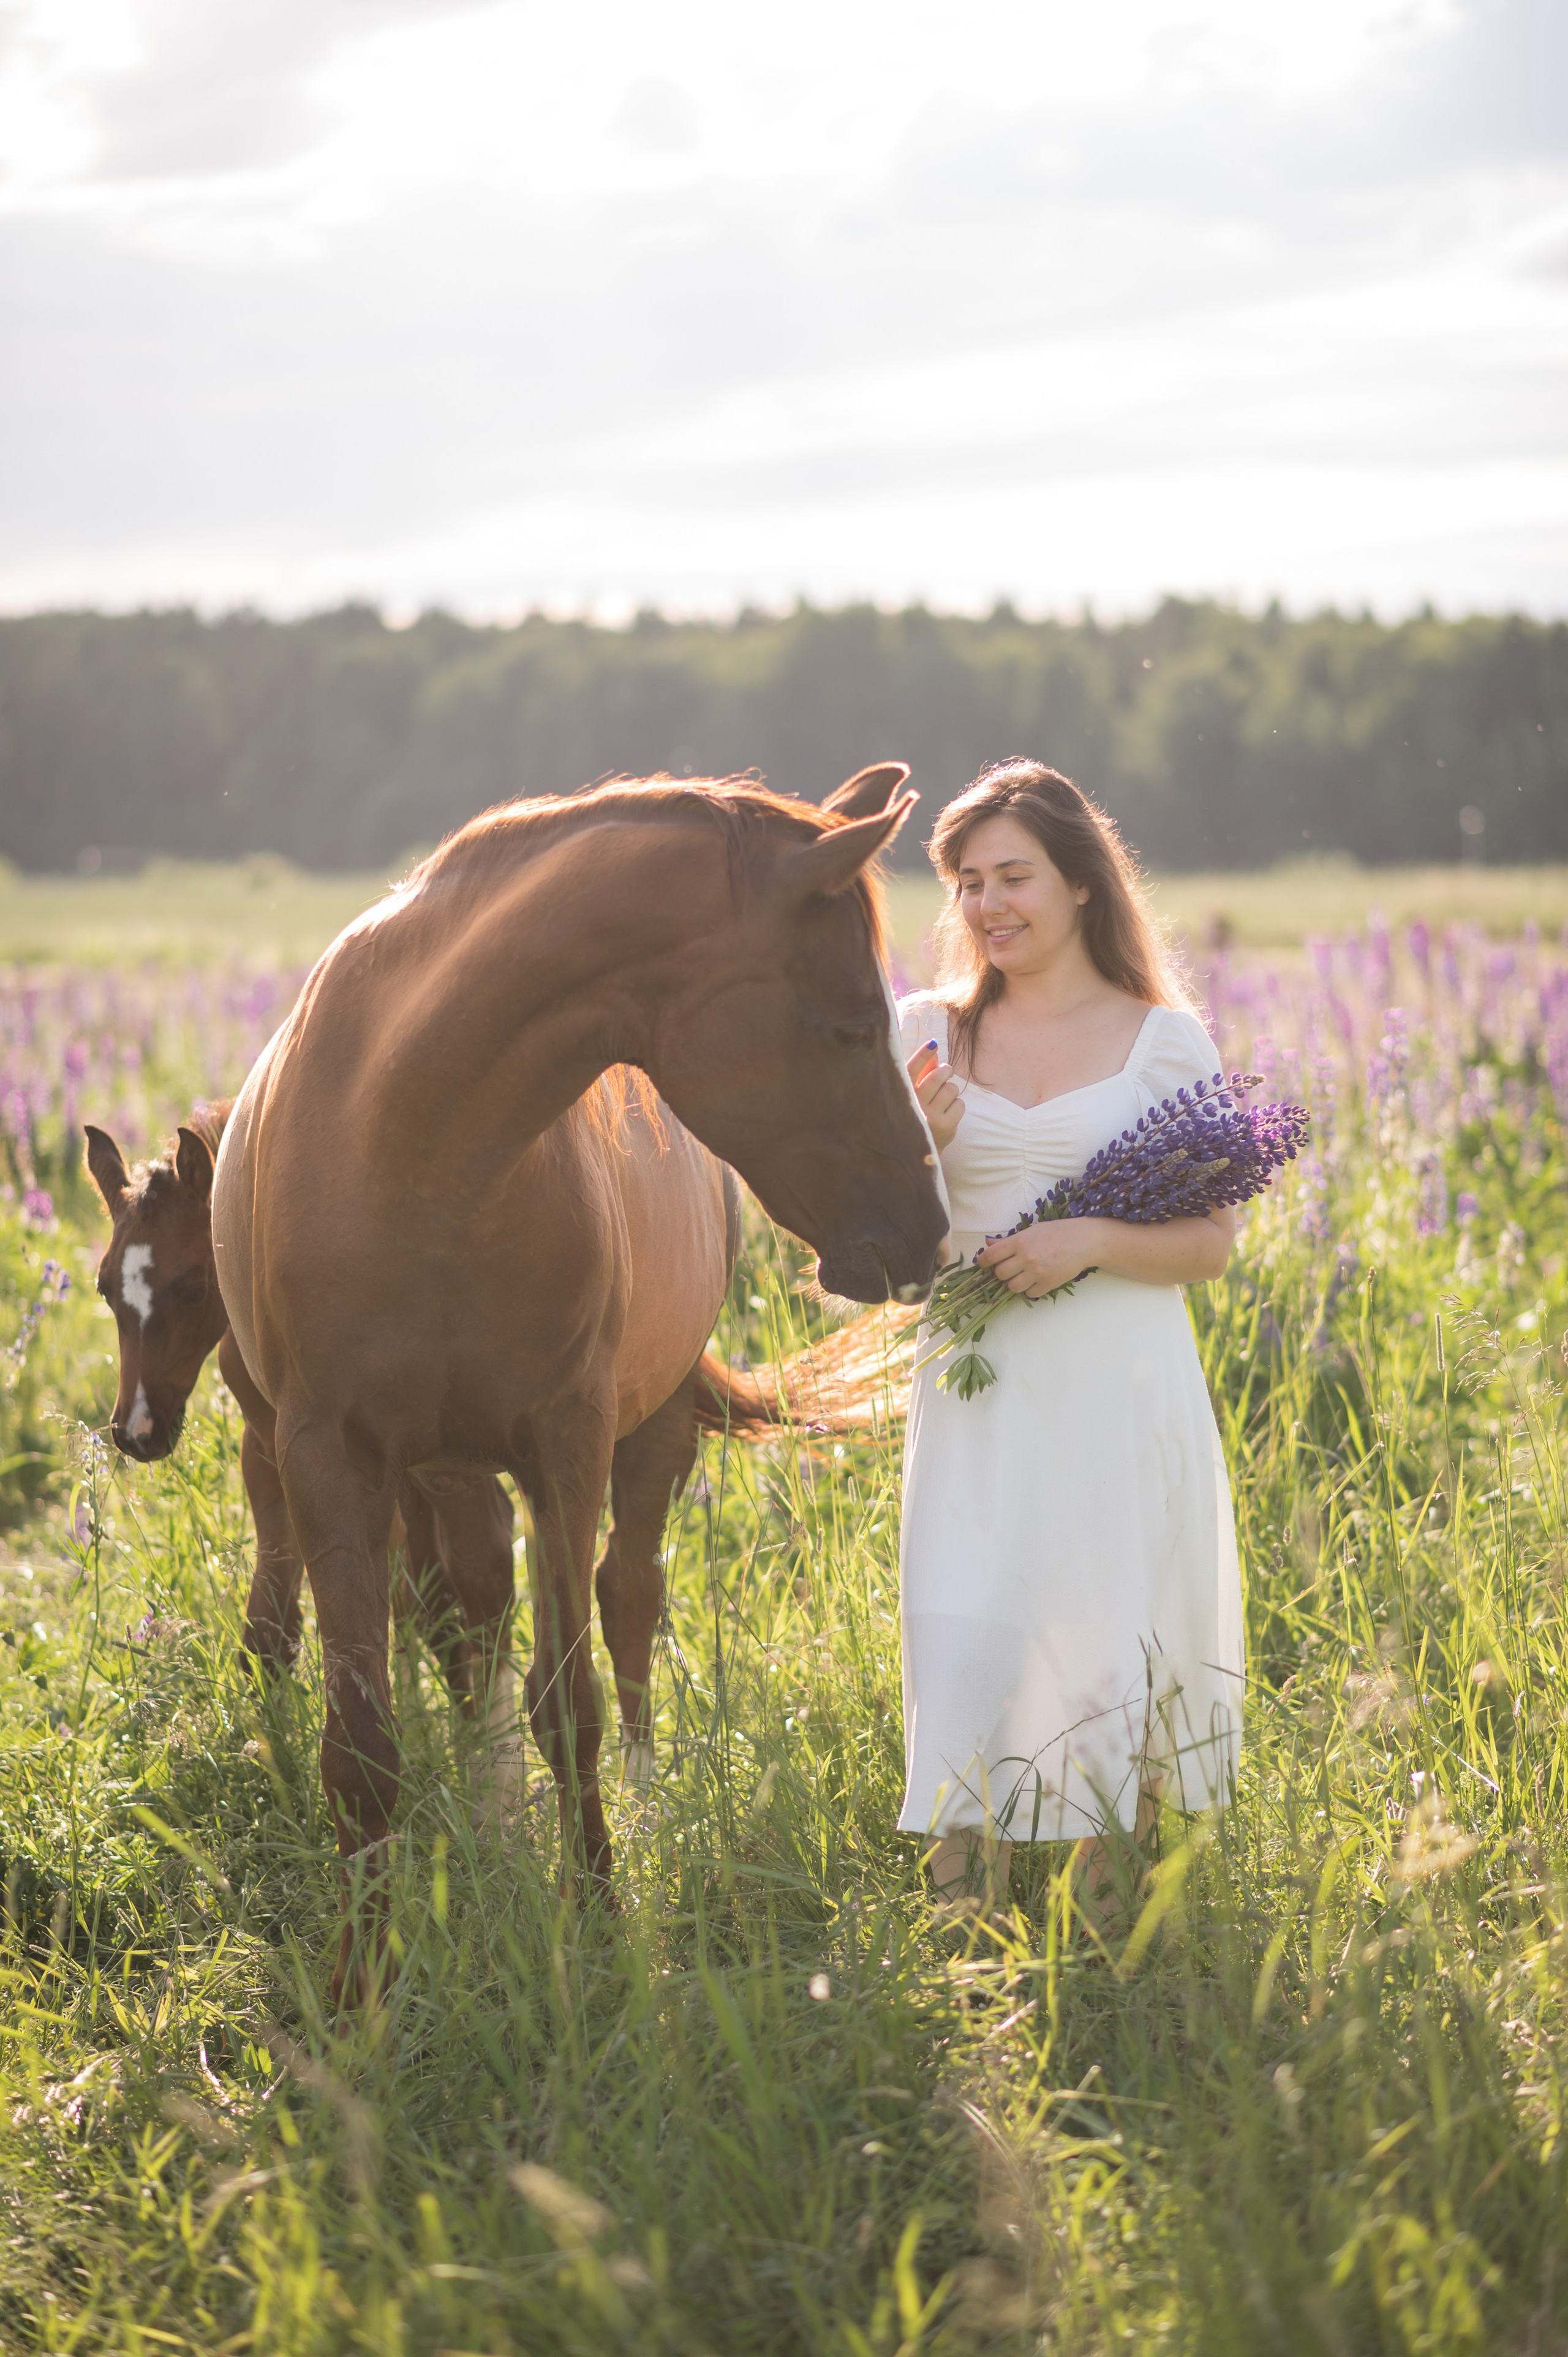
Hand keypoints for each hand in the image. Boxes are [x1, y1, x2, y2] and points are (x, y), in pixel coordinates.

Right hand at [907, 1041, 964, 1152]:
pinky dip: (957, 1106)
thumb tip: (933, 1050)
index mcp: (901, 1095)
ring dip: (951, 1091)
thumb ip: (921, 1073)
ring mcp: (930, 1117)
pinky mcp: (945, 1126)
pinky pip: (960, 1104)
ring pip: (952, 1089)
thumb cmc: (915, 1115)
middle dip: (946, 1071)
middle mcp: (913, 1105)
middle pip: (939, 1076)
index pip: (911, 1070)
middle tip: (946, 1072)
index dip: (923, 1055)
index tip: (932, 1043)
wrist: (919, 1151)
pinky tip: (948, 1114)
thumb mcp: (912, 1096)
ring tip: (943, 1100)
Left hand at [975, 1217, 1102, 1297]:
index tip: (983, 1264)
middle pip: (1000, 1274)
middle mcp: (1026, 1258)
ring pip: (1012, 1287)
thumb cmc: (1057, 1232)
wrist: (1084, 1241)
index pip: (991, 1255)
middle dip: (1001, 1272)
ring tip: (1023, 1276)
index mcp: (1019, 1241)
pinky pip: (1029, 1294)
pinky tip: (1036, 1280)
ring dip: (1014, 1283)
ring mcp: (1037, 1272)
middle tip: (1009, 1268)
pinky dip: (1030, 1289)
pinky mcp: (1048, 1284)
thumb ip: (1008, 1240)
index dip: (982, 1261)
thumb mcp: (1031, 1230)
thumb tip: (987, 1243)